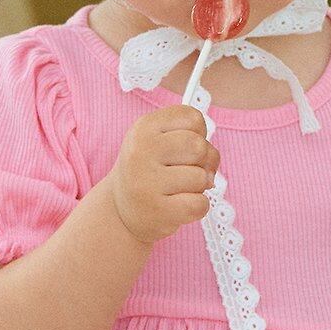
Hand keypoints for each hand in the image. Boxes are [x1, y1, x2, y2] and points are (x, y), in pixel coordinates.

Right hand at [108, 105, 220, 245]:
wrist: (120, 210)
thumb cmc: (150, 171)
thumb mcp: (159, 141)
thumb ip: (189, 136)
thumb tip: (210, 166)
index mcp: (144, 127)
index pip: (193, 118)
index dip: (199, 134)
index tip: (185, 147)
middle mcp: (141, 152)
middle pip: (199, 146)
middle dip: (204, 160)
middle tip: (188, 170)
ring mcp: (147, 183)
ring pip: (201, 178)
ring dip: (199, 186)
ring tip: (178, 189)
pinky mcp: (157, 211)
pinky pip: (200, 204)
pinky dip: (198, 207)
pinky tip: (179, 205)